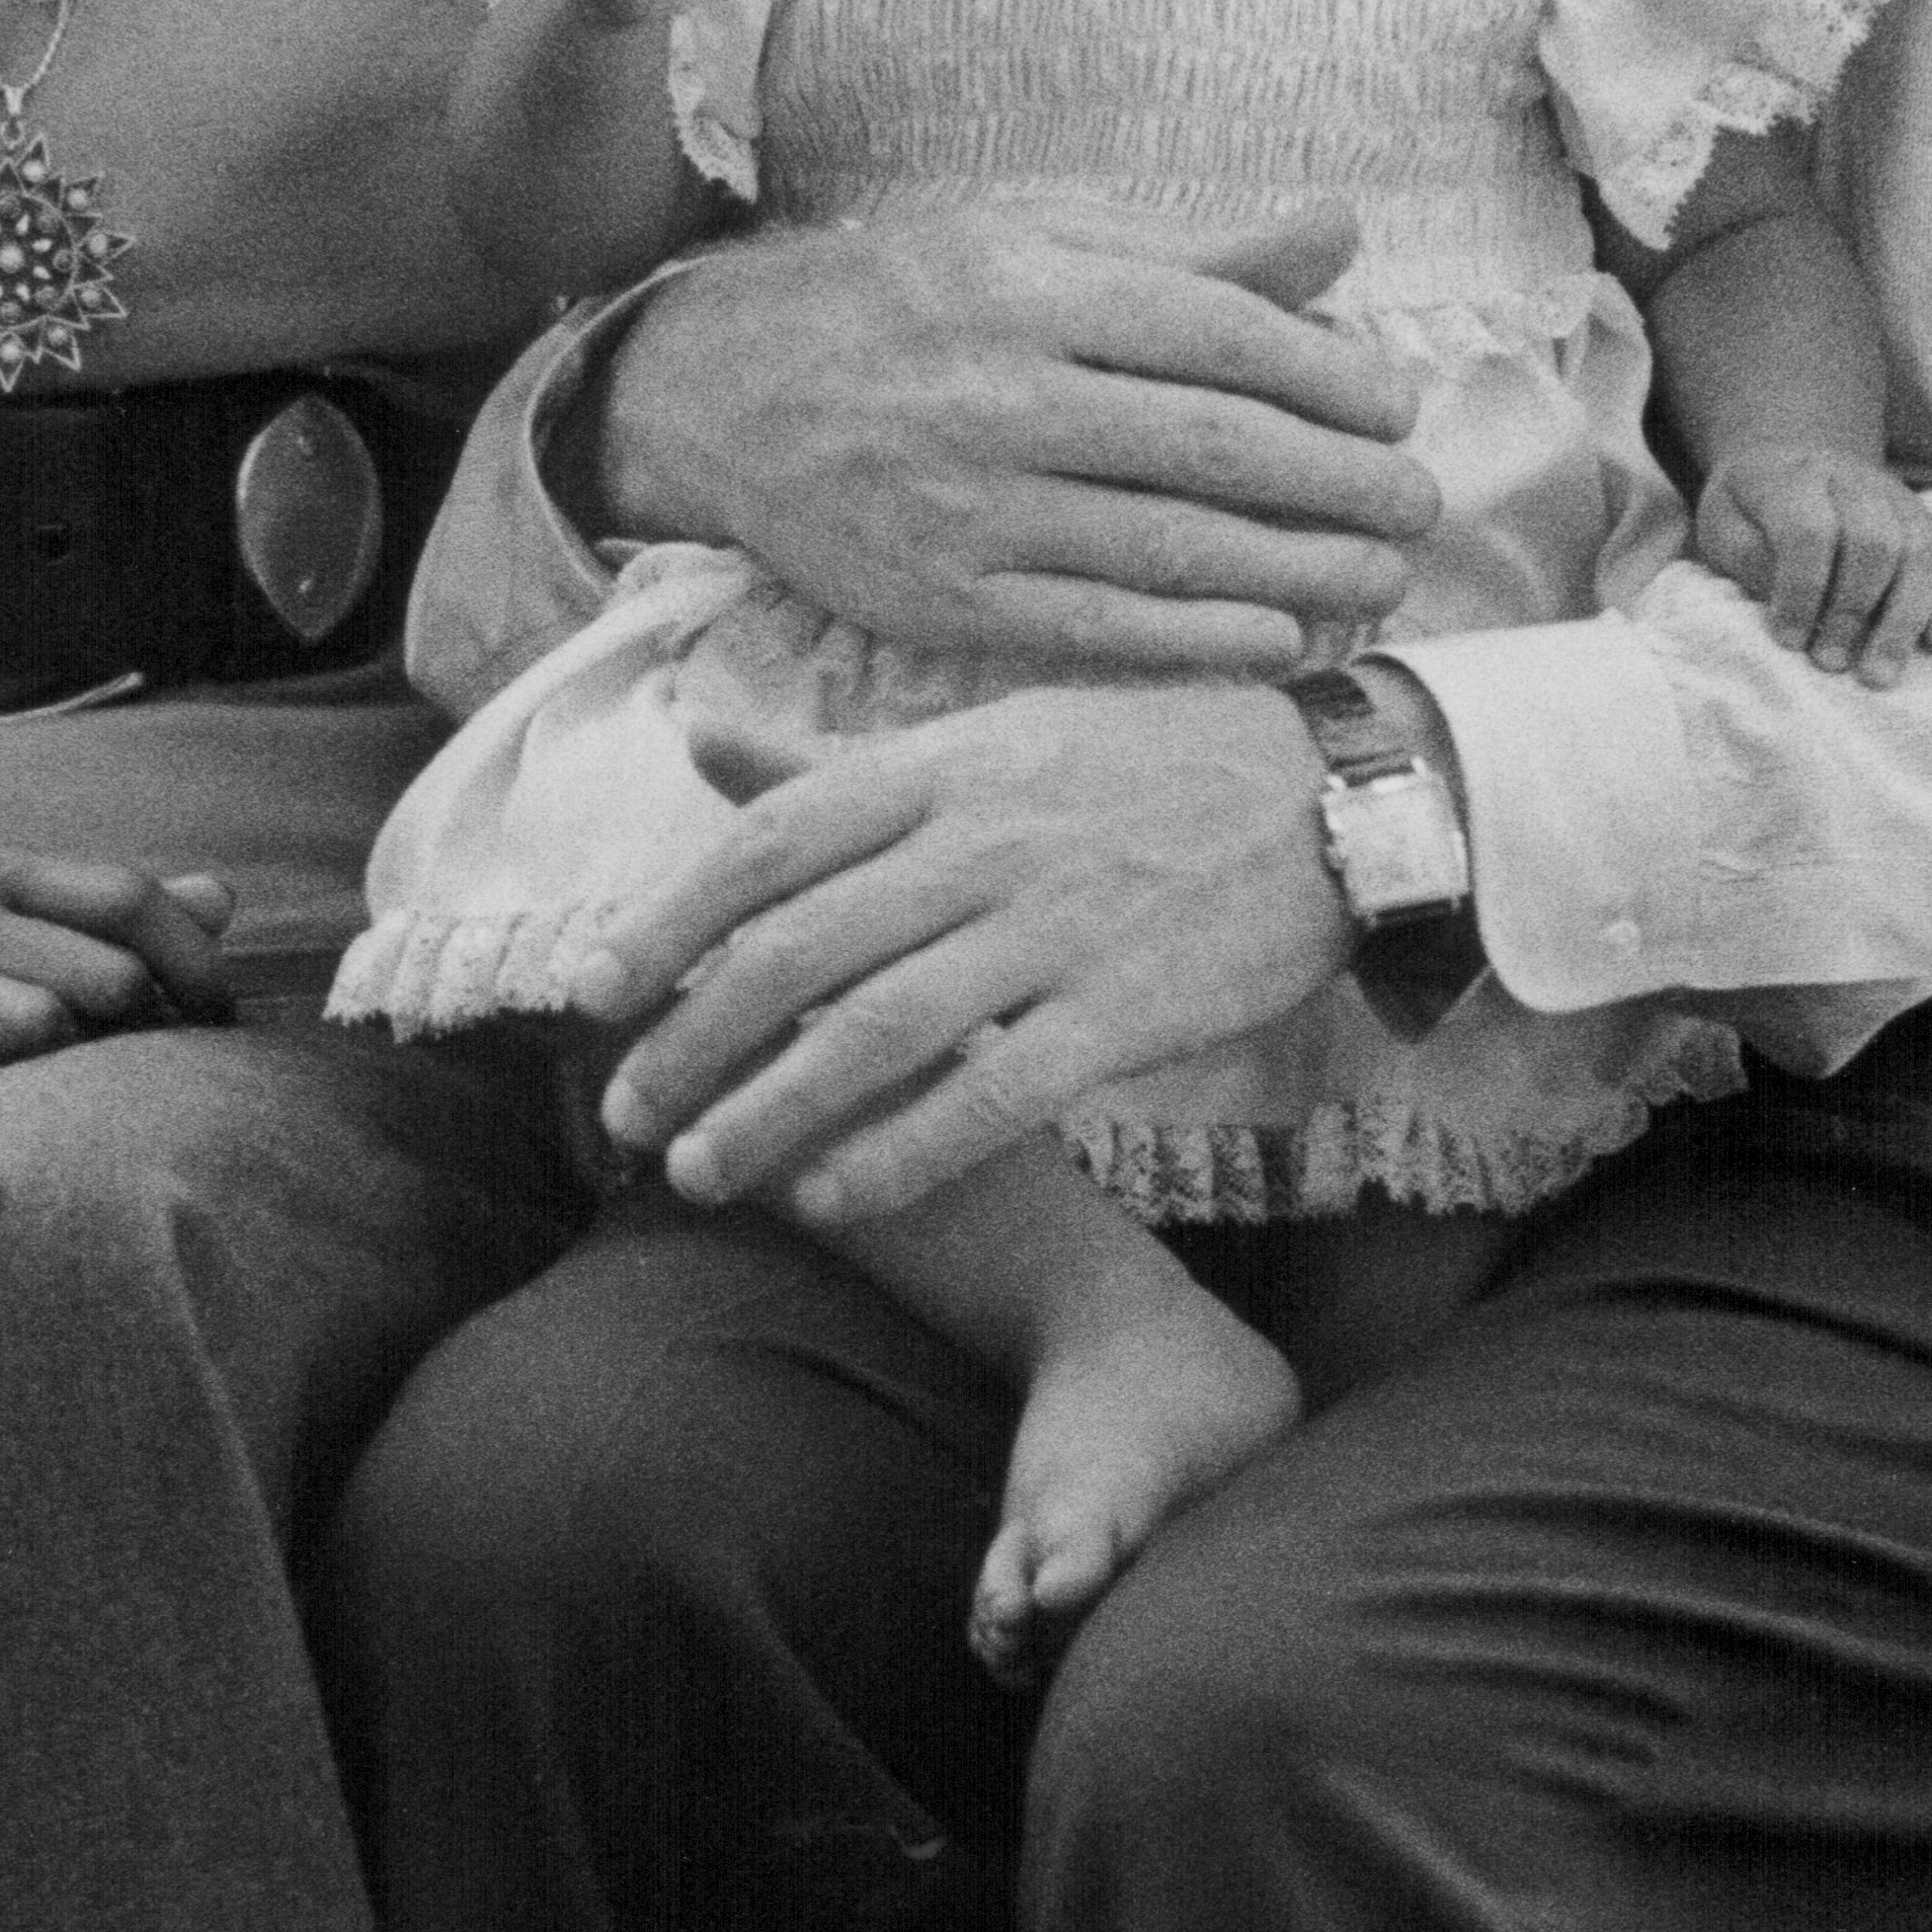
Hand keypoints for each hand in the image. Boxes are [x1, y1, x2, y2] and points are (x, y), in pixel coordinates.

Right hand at [0, 858, 238, 1111]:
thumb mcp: (51, 948)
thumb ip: (133, 925)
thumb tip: (219, 897)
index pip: (129, 898)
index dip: (196, 963)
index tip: (221, 1021)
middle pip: (111, 976)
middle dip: (150, 1034)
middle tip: (155, 1079)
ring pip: (51, 1027)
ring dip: (86, 1077)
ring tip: (80, 1101)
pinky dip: (20, 1107)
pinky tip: (18, 1119)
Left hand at [577, 685, 1357, 1222]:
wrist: (1339, 792)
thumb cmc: (1146, 763)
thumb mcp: (989, 734)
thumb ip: (836, 760)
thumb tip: (696, 736)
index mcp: (941, 764)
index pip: (767, 843)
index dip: (667, 920)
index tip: (592, 993)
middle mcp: (984, 839)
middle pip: (799, 947)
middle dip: (691, 1039)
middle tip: (625, 1112)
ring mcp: (1056, 925)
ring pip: (877, 1030)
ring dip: (771, 1111)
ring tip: (699, 1173)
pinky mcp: (1125, 1010)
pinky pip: (990, 1096)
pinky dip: (901, 1152)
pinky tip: (835, 1197)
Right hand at [591, 201, 1440, 673]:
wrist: (731, 395)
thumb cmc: (912, 300)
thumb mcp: (1035, 234)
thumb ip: (1192, 243)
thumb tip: (1341, 223)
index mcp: (1037, 287)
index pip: (1224, 335)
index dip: (1334, 377)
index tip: (1397, 408)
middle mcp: (1006, 395)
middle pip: (1218, 447)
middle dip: (1345, 484)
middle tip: (1423, 505)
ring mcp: (974, 506)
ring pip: (1172, 547)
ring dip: (1301, 572)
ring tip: (1380, 576)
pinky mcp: (947, 597)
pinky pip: (1099, 626)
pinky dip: (1200, 638)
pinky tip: (1277, 637)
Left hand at [1686, 448, 1931, 686]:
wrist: (1791, 459)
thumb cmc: (1750, 507)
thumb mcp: (1723, 524)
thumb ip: (1749, 558)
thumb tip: (1789, 605)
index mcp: (1796, 478)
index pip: (1810, 533)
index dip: (1801, 591)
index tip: (1787, 640)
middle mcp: (1857, 482)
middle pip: (1874, 543)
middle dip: (1852, 612)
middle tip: (1829, 664)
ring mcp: (1901, 501)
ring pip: (1919, 555)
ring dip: (1902, 621)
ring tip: (1878, 675)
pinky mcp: (1929, 524)